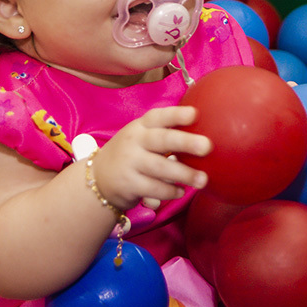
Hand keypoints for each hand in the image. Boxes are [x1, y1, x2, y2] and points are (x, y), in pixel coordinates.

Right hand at [91, 106, 211, 211]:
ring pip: (160, 167)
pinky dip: (170, 191)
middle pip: (162, 139)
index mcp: (141, 126)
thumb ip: (165, 136)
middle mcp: (134, 141)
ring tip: (203, 180)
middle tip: (207, 146)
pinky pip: (153, 187)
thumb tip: (203, 138)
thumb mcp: (142, 139)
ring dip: (184, 174)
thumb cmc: (132, 155)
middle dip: (185, 142)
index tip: (195, 114)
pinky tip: (180, 191)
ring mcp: (130, 162)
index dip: (176, 114)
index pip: (159, 117)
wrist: (99, 179)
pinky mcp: (128, 183)